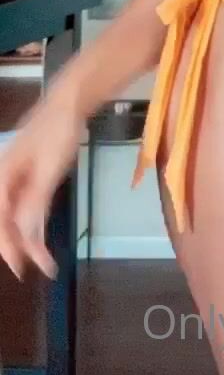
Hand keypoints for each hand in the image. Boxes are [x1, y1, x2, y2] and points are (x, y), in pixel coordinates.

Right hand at [0, 94, 85, 279]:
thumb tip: (25, 233)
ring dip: (28, 238)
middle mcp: (4, 182)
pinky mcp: (29, 179)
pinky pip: (27, 207)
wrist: (67, 105)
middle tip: (34, 269)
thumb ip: (36, 201)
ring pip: (16, 217)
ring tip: (45, 262)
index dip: (7, 245)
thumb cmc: (56, 132)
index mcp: (2, 177)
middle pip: (5, 221)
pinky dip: (34, 224)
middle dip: (18, 246)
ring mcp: (16, 181)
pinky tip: (42, 240)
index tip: (19, 266)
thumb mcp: (49, 169)